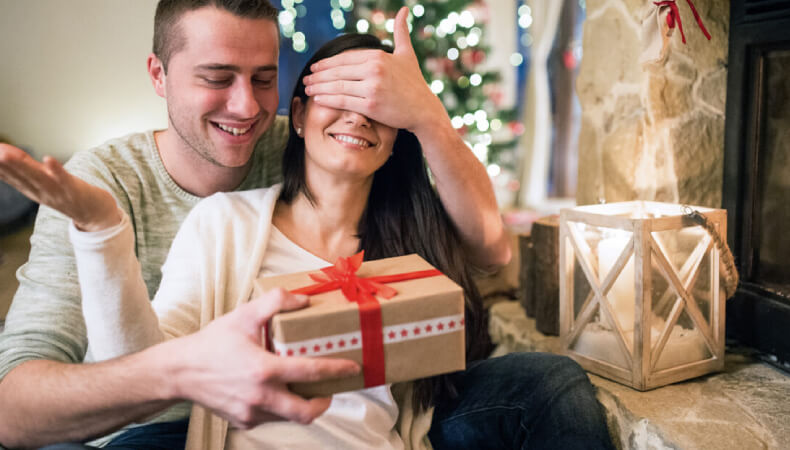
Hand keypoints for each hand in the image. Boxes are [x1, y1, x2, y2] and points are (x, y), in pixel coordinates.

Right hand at [0, 144, 119, 230]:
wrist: (97, 215)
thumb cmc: (68, 194)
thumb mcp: (42, 181)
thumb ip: (25, 167)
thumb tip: (2, 154)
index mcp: (32, 189)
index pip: (10, 176)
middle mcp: (41, 192)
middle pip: (20, 176)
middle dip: (3, 164)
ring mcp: (58, 192)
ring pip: (38, 178)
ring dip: (22, 166)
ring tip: (6, 154)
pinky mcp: (75, 190)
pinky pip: (64, 179)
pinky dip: (56, 170)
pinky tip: (48, 159)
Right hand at [168, 288, 359, 428]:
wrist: (179, 371)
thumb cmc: (213, 342)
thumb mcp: (244, 315)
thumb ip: (276, 302)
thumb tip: (304, 300)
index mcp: (263, 370)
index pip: (311, 373)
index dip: (336, 370)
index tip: (352, 367)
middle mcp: (260, 397)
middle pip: (306, 413)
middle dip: (325, 402)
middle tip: (331, 388)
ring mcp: (251, 413)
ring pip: (289, 417)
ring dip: (302, 404)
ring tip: (306, 386)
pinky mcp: (243, 422)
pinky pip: (271, 418)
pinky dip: (280, 407)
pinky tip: (278, 390)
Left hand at [303, 6, 445, 133]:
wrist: (424, 110)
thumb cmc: (415, 83)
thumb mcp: (407, 54)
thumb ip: (401, 32)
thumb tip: (404, 10)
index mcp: (378, 56)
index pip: (345, 58)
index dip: (327, 63)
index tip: (315, 67)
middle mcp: (374, 69)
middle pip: (338, 71)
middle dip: (318, 75)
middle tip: (306, 78)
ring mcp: (372, 87)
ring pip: (337, 86)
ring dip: (318, 87)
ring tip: (308, 89)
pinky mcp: (371, 105)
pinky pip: (342, 101)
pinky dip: (327, 99)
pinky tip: (318, 99)